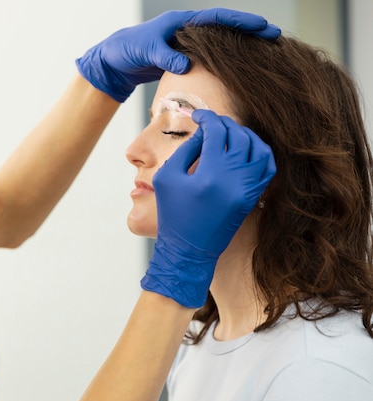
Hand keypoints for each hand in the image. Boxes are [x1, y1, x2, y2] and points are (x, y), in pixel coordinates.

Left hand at [76, 8, 280, 101]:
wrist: (114, 61)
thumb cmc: (127, 50)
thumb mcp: (145, 51)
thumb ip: (165, 56)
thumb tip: (187, 65)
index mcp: (181, 22)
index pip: (217, 18)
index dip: (240, 22)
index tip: (262, 26)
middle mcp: (186, 30)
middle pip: (224, 28)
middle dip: (249, 32)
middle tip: (275, 37)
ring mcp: (185, 45)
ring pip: (219, 44)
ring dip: (239, 48)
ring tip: (263, 54)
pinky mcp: (182, 59)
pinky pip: (208, 58)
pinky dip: (223, 62)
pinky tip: (237, 70)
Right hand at [140, 110, 275, 307]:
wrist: (188, 249)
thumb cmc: (172, 213)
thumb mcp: (168, 177)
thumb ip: (186, 150)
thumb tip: (204, 132)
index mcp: (210, 174)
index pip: (216, 132)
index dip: (207, 118)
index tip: (198, 116)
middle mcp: (234, 179)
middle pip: (238, 136)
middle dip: (224, 124)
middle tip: (211, 124)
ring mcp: (247, 189)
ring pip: (258, 148)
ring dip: (244, 135)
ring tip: (229, 134)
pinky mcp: (253, 197)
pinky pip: (267, 167)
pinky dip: (260, 152)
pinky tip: (246, 149)